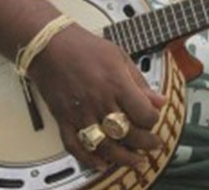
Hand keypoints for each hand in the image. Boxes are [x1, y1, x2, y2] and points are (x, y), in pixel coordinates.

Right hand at [26, 23, 165, 170]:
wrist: (49, 46)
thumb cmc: (85, 48)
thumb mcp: (120, 57)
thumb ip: (140, 82)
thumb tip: (160, 100)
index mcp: (116, 84)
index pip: (143, 114)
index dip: (153, 120)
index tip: (154, 118)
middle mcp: (99, 101)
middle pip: (128, 133)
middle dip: (145, 143)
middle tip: (154, 145)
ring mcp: (80, 113)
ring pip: (105, 146)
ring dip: (123, 158)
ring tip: (135, 161)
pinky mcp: (63, 119)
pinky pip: (75, 146)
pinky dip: (88, 158)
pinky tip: (101, 163)